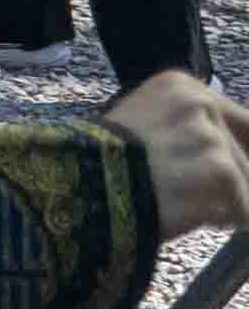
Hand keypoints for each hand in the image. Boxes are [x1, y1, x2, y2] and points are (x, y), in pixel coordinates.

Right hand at [117, 69, 248, 236]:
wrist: (76, 187)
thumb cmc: (102, 164)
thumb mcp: (142, 126)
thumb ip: (187, 131)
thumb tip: (233, 159)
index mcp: (180, 87)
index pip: (239, 120)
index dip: (237, 150)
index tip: (227, 168)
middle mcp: (199, 104)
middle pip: (240, 152)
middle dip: (229, 179)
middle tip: (197, 194)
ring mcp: (209, 137)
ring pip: (242, 180)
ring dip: (224, 200)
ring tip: (189, 208)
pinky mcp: (219, 171)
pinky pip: (241, 206)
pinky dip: (225, 218)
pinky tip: (196, 220)